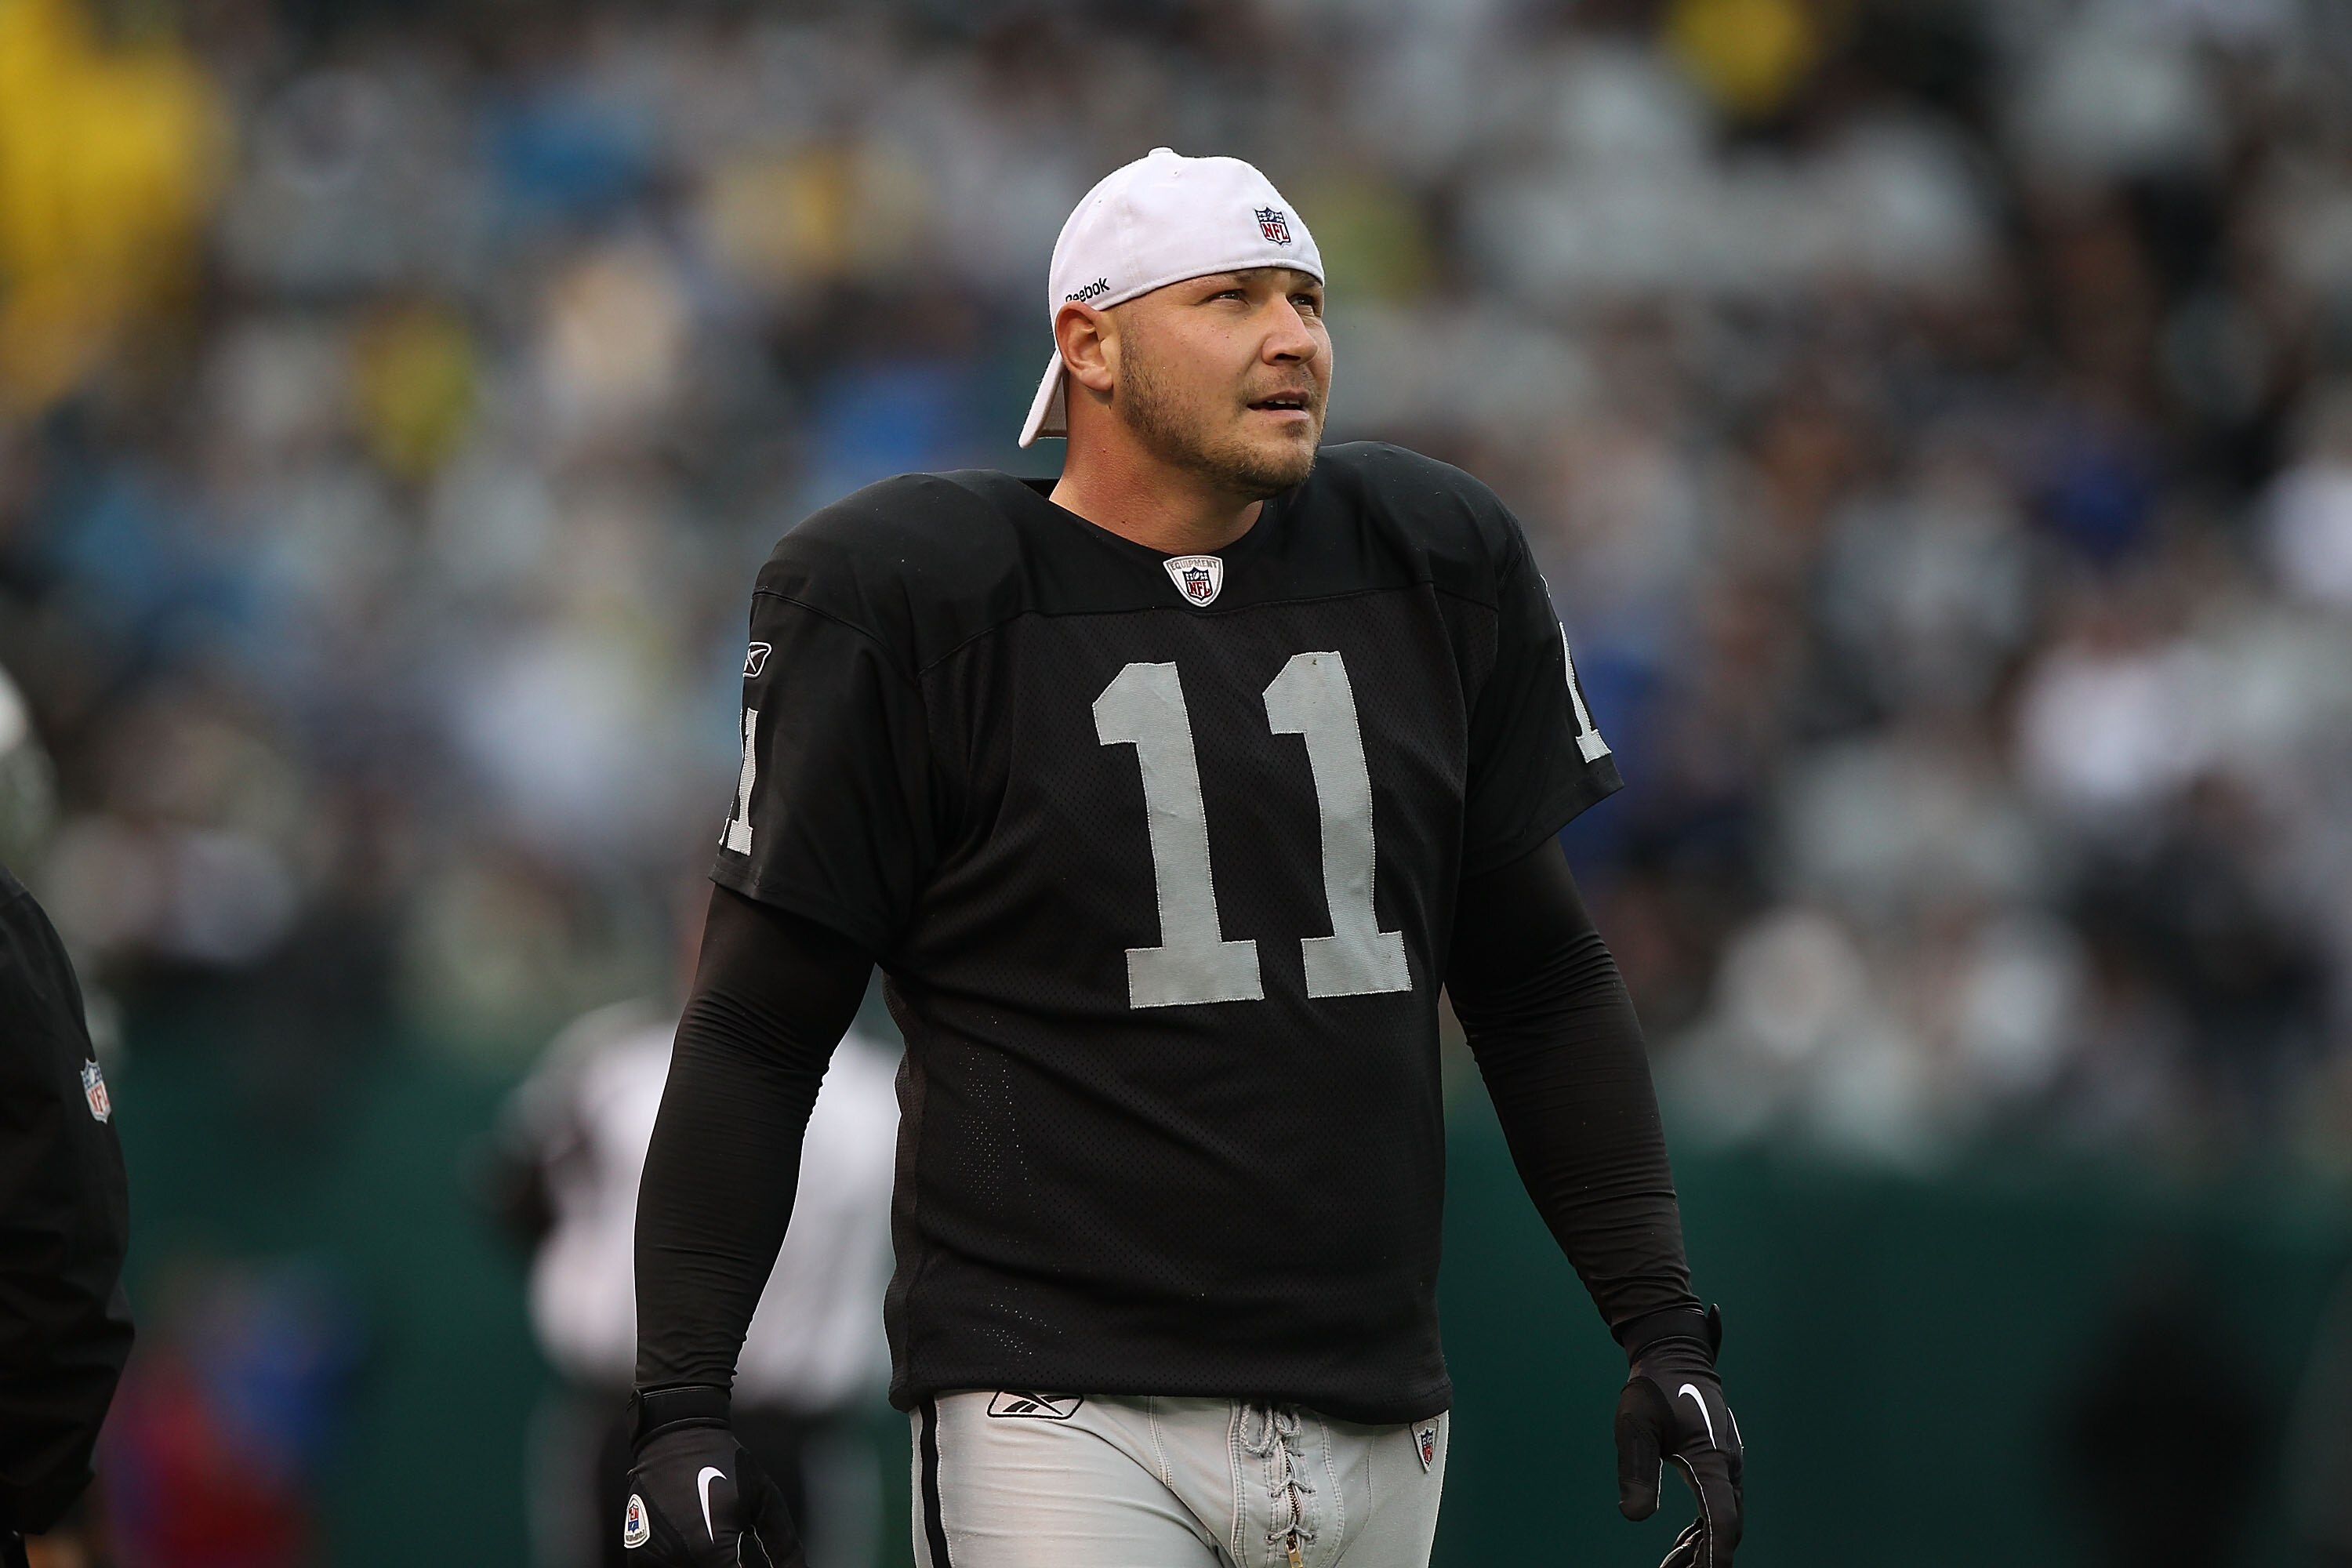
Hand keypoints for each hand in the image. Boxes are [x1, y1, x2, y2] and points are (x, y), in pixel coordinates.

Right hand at [623, 1387, 804, 1567]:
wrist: (676, 1437)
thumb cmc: (725, 1465)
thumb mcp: (764, 1499)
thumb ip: (784, 1545)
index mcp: (713, 1548)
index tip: (749, 1561)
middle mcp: (679, 1558)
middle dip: (726, 1565)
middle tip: (732, 1551)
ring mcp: (654, 1558)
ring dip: (702, 1564)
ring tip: (711, 1542)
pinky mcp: (637, 1556)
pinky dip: (677, 1563)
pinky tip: (691, 1546)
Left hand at [1614, 1306, 1742, 1567]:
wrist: (1675, 1357)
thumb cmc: (1653, 1389)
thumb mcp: (1634, 1426)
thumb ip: (1635, 1468)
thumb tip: (1634, 1517)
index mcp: (1711, 1460)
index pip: (1722, 1520)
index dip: (1716, 1555)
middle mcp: (1727, 1466)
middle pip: (1727, 1526)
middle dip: (1708, 1557)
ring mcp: (1727, 1464)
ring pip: (1726, 1517)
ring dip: (1705, 1545)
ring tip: (1674, 1566)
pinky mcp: (1720, 1462)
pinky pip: (1721, 1503)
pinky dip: (1706, 1527)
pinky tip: (1684, 1542)